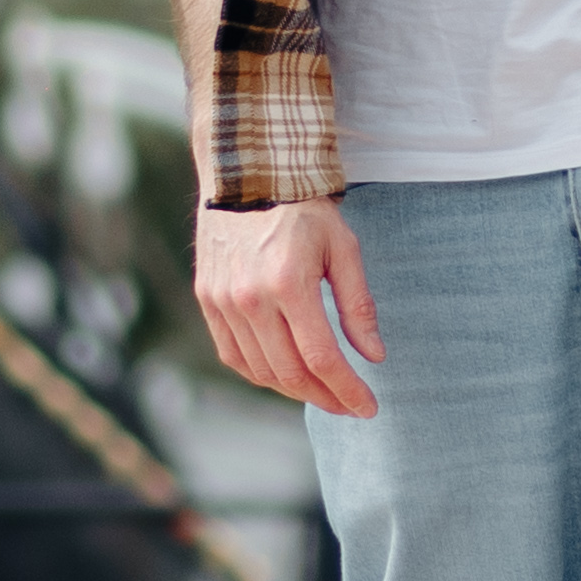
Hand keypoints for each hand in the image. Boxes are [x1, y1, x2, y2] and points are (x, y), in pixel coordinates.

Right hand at [193, 194, 382, 418]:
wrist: (247, 173)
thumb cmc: (303, 209)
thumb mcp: (343, 247)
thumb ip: (358, 304)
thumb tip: (374, 356)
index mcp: (288, 282)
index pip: (321, 357)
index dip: (347, 390)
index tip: (368, 407)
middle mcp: (249, 297)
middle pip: (290, 372)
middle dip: (325, 397)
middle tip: (350, 405)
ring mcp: (222, 301)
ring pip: (260, 371)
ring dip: (294, 390)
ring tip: (322, 391)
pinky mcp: (207, 300)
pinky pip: (233, 355)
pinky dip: (261, 374)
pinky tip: (285, 374)